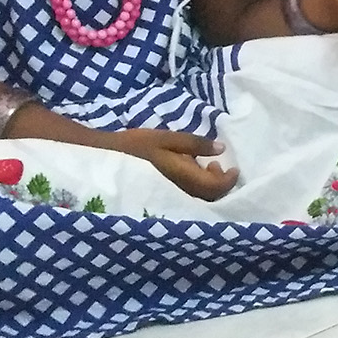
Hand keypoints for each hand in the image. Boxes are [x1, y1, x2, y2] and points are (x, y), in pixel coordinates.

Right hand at [111, 128, 238, 200]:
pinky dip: (195, 186)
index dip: (228, 180)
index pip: (215, 189)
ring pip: (198, 198)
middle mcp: (178, 193)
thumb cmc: (135, 146)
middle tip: (216, 164)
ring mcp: (169, 198)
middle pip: (209, 197)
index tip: (234, 169)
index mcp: (182, 179)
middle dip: (219, 182)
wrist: (103, 160)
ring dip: (207, 183)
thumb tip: (221, 149)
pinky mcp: (161, 197)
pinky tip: (188, 171)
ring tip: (205, 164)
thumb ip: (194, 144)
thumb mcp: (166, 139)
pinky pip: (186, 196)